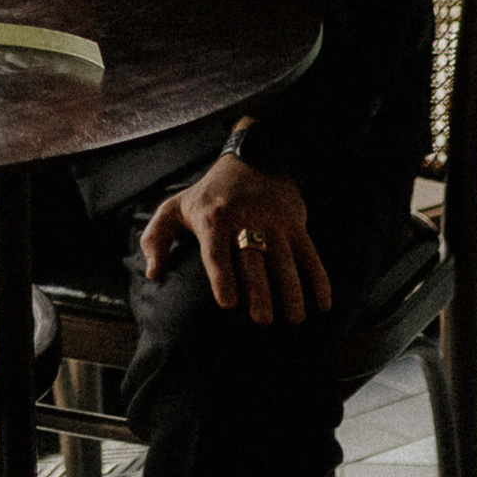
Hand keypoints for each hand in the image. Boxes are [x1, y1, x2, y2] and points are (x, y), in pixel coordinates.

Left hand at [140, 159, 329, 325]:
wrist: (251, 156)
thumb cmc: (208, 193)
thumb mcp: (175, 206)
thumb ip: (157, 238)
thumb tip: (153, 273)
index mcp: (213, 218)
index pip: (217, 250)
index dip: (222, 276)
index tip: (228, 304)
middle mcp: (244, 218)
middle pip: (253, 259)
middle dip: (259, 290)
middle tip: (262, 320)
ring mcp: (273, 220)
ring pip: (284, 258)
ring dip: (291, 289)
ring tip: (293, 318)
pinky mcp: (295, 222)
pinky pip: (309, 253)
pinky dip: (318, 278)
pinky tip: (323, 303)